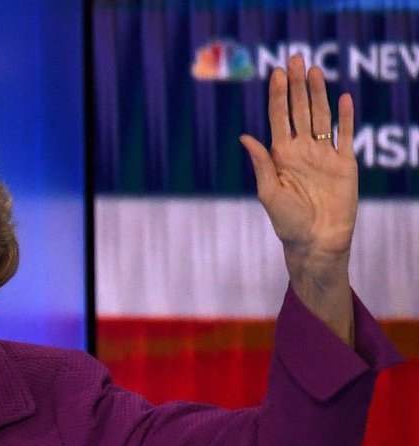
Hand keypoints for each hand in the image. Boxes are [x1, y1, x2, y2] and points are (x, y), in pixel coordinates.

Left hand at [240, 55, 356, 338]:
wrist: (316, 241)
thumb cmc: (287, 222)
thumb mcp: (269, 193)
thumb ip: (261, 164)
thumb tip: (246, 137)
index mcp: (280, 156)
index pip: (278, 118)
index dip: (278, 95)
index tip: (276, 73)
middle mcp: (302, 151)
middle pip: (300, 110)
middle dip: (297, 86)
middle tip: (295, 58)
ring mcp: (323, 155)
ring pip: (321, 117)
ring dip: (318, 93)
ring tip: (314, 71)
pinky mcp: (345, 163)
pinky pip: (345, 135)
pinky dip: (345, 117)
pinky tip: (343, 98)